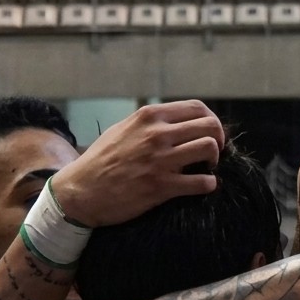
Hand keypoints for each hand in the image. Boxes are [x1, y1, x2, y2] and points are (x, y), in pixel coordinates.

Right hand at [52, 101, 224, 227]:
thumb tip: (176, 123)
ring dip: (214, 161)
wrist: (81, 191)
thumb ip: (149, 123)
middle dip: (218, 140)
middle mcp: (157, 134)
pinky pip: (202, 183)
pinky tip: (201, 186)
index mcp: (149, 117)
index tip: (209, 134)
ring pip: (209, 149)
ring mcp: (160, 160)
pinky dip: (208, 184)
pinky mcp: (161, 187)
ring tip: (206, 168)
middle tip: (212, 154)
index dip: (211, 121)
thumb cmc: (101, 160)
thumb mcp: (123, 129)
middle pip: (209, 126)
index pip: (197, 108)